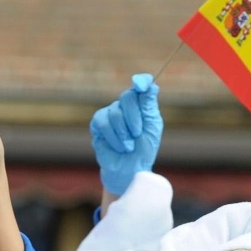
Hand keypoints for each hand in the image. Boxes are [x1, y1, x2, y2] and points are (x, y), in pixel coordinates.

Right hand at [90, 74, 162, 195]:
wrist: (130, 168)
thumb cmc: (143, 148)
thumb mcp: (152, 127)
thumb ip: (149, 106)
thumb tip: (152, 85)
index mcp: (141, 104)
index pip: (141, 85)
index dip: (142, 82)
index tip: (143, 84)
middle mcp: (124, 105)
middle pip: (127, 97)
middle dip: (134, 118)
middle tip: (137, 134)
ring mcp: (110, 112)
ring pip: (115, 112)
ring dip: (124, 133)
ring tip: (128, 145)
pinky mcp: (98, 123)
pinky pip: (103, 123)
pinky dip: (113, 137)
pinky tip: (119, 146)